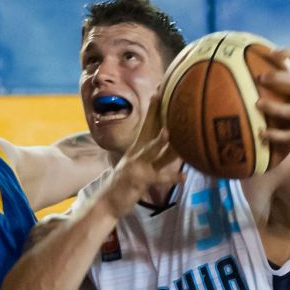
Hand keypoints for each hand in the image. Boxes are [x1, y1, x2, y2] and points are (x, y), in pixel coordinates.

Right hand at [103, 93, 182, 217]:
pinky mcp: (139, 181)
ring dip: (160, 142)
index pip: (147, 123)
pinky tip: (183, 177)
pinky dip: (170, 177)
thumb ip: (152, 155)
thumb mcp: (137, 166)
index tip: (162, 87)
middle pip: (149, 129)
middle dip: (158, 112)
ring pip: (152, 151)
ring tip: (171, 132)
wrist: (106, 203)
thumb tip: (166, 145)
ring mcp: (137, 166)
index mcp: (137, 148)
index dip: (155, 106)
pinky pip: (157, 178)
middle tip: (167, 93)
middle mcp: (136, 153)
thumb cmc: (126, 185)